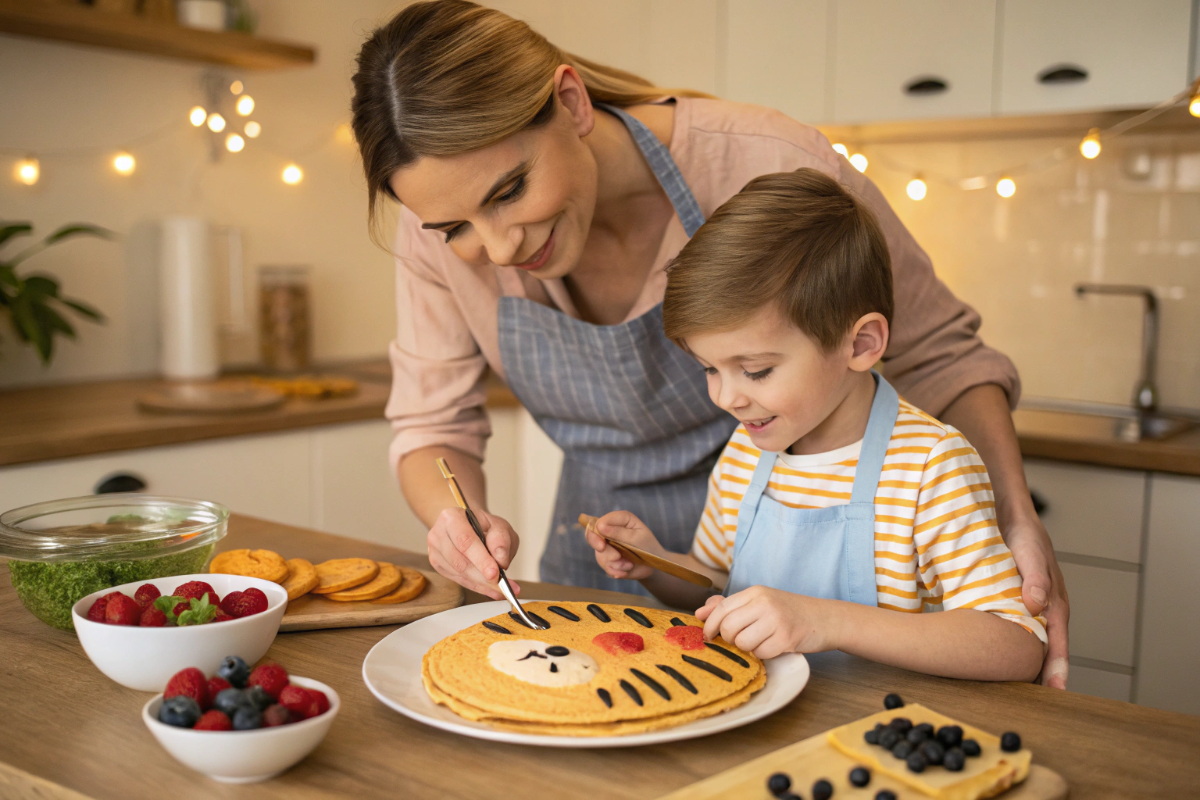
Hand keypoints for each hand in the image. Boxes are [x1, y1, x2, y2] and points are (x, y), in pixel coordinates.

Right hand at [426, 508, 520, 600]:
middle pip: (459, 561)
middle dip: (482, 576)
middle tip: (501, 585)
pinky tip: (489, 588)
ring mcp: (436, 550)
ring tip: (500, 588)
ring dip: (481, 584)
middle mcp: (438, 533)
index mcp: (452, 517)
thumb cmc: (483, 525)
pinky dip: (476, 586)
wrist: (468, 526)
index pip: (466, 541)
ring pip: (459, 573)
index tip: (495, 573)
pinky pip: (458, 580)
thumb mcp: (499, 526)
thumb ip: (502, 540)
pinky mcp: (438, 565)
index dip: (481, 560)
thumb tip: (500, 561)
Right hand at [585, 510, 656, 580]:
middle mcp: (611, 530)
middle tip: (615, 557)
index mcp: (620, 519)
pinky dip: (615, 570)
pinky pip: (604, 565)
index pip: (601, 521)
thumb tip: (600, 526)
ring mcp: (607, 544)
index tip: (602, 545)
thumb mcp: (637, 538)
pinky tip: (626, 570)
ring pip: (599, 553)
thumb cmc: (649, 547)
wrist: (654, 566)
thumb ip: (619, 533)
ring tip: (629, 565)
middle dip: (601, 548)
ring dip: (614, 563)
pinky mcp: (607, 558)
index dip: (597, 532)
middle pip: (593, 535)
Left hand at [695, 586, 833, 658]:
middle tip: (739, 640)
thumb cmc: (789, 611)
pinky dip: (763, 654)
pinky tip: (772, 646)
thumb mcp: (760, 602)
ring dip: (747, 648)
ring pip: (742, 642)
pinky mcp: (786, 638)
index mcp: (755, 592)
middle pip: (728, 627)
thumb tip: (700, 613)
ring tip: (759, 641)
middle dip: (729, 639)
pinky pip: (760, 653)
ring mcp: (776, 620)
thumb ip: (730, 605)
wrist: (825, 618)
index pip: (722, 608)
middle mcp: (764, 603)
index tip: (707, 636)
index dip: (710, 624)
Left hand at [1004, 515, 1069, 688]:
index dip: (1057, 667)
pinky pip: (1018, 631)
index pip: (1059, 642)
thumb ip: (1036, 578)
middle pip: (1048, 650)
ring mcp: (1033, 609)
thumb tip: (1037, 605)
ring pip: (1033, 643)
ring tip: (1015, 690)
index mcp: (1055, 604)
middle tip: (1032, 702)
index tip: (1055, 690)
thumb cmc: (1025, 536)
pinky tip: (998, 658)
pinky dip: (1012, 646)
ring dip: (1028, 665)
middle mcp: (1047, 610)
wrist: (1013, 517)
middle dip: (1044, 676)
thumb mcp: (1030, 553)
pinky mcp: (1017, 604)